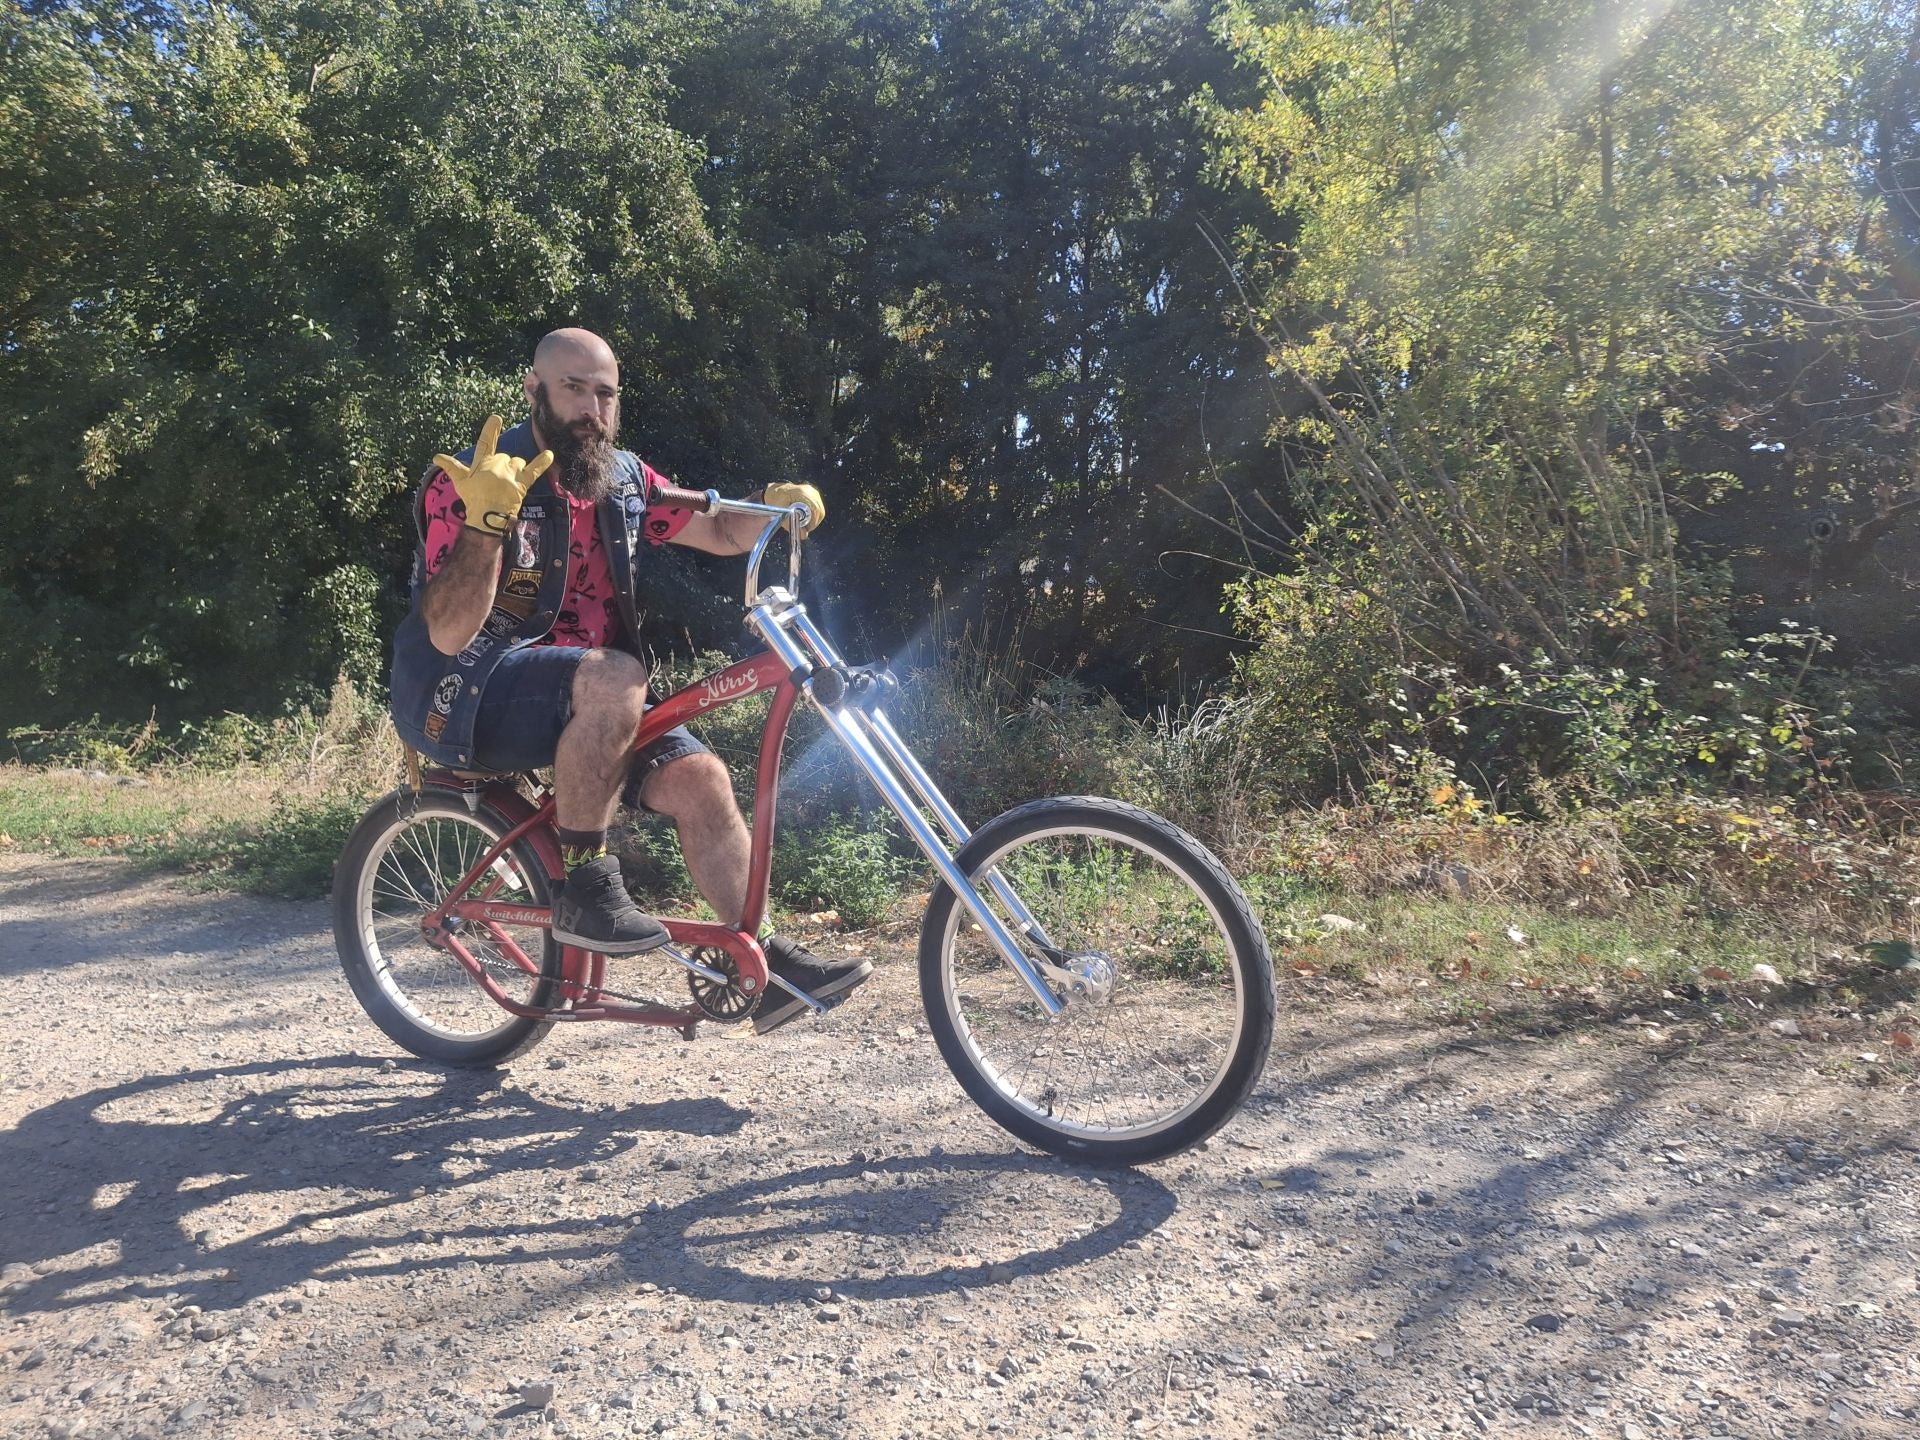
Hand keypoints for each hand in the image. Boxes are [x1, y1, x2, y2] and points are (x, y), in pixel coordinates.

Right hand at [433, 414, 553, 536]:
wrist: (486, 515)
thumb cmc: (472, 498)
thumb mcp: (460, 481)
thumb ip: (451, 466)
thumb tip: (436, 457)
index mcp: (482, 462)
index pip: (486, 442)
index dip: (491, 429)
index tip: (497, 417)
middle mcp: (497, 464)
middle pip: (505, 456)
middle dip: (502, 465)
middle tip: (496, 481)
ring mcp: (511, 473)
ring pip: (517, 462)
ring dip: (515, 468)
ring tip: (508, 481)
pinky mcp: (522, 483)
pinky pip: (535, 470)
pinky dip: (543, 462)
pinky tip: (550, 454)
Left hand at [762, 481, 824, 535]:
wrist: (774, 491)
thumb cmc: (775, 499)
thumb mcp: (781, 513)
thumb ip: (791, 525)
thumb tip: (804, 535)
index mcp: (802, 493)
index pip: (816, 510)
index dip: (813, 522)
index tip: (807, 529)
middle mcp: (809, 491)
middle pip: (820, 510)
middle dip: (814, 522)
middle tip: (805, 529)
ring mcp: (812, 491)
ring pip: (820, 510)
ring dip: (814, 519)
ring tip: (804, 523)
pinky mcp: (813, 494)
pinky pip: (817, 507)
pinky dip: (813, 514)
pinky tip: (805, 517)